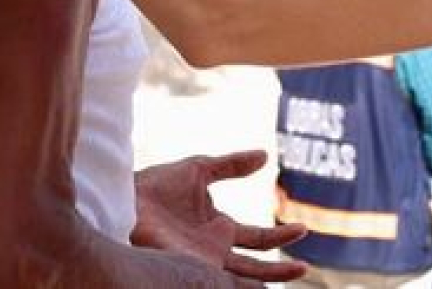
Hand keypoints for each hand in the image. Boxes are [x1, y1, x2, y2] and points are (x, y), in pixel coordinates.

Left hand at [132, 151, 307, 282]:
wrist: (125, 200)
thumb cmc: (154, 186)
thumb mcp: (200, 169)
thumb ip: (232, 165)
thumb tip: (265, 155)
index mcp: (219, 228)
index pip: (257, 238)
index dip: (280, 236)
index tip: (302, 229)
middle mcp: (214, 250)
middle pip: (255, 266)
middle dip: (281, 266)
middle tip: (305, 264)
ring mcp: (203, 262)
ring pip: (243, 279)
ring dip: (269, 278)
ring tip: (297, 272)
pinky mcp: (191, 269)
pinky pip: (221, 282)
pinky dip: (241, 286)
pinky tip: (259, 287)